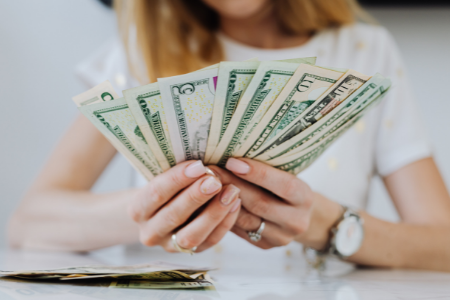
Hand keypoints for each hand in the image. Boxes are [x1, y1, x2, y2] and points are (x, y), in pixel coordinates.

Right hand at [128, 160, 240, 252]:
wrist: (163, 212)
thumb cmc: (167, 188)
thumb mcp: (163, 177)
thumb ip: (178, 173)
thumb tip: (203, 161)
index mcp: (138, 209)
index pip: (156, 193)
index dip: (177, 179)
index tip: (199, 165)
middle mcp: (150, 232)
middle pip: (173, 215)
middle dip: (196, 196)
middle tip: (215, 180)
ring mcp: (169, 246)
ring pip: (191, 235)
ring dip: (214, 212)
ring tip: (231, 192)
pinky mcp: (191, 252)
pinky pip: (209, 241)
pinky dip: (225, 223)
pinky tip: (235, 204)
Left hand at [209, 158, 341, 249]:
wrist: (296, 215)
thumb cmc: (284, 187)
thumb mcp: (284, 175)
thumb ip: (265, 168)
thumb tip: (231, 156)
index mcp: (304, 197)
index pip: (283, 185)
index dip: (257, 173)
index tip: (232, 161)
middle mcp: (296, 221)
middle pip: (260, 204)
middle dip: (233, 185)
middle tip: (210, 171)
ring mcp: (280, 237)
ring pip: (246, 220)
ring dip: (223, 201)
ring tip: (205, 185)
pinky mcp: (264, 245)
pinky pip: (239, 230)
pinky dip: (223, 215)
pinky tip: (210, 202)